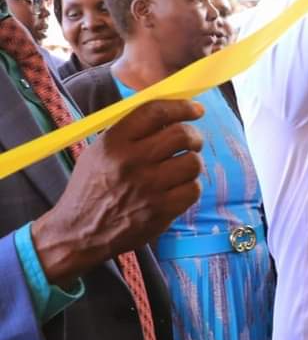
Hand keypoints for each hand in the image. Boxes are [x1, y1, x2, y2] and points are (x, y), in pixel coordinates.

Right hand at [31, 100, 206, 285]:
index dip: (181, 106)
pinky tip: (178, 190)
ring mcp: (148, 187)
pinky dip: (190, 188)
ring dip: (193, 163)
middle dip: (194, 136)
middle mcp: (131, 162)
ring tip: (182, 169)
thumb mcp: (99, 152)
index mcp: (113, 142)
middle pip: (181, 134)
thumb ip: (131, 132)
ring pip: (193, 162)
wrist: (80, 233)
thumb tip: (172, 114)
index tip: (196, 109)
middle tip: (193, 142)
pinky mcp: (161, 211)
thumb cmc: (93, 188)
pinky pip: (193, 189)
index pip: (155, 112)